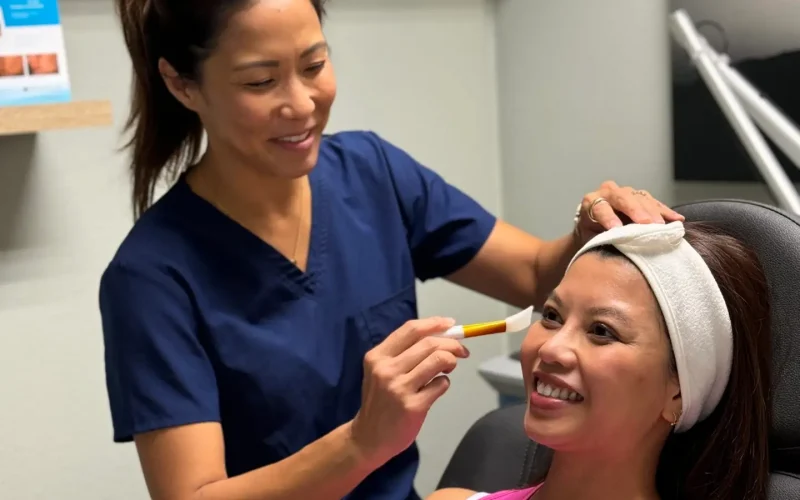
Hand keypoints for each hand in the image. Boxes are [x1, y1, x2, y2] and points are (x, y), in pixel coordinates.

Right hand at [349, 317, 469, 466]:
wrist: (368, 437)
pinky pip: (441, 385)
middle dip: (452, 343)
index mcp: (377, 356)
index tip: (451, 324)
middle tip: (462, 351)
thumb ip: (403, 353)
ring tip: (449, 368)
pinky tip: (437, 388)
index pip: (410, 330)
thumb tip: (441, 335)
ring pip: (438, 360)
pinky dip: (445, 383)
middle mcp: (386, 369)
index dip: (434, 324)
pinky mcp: (413, 406)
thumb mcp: (380, 372)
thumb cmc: (379, 401)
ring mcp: (399, 388)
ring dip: (451, 360)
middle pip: (428, 344)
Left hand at [576, 181, 683, 243]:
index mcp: (590, 202)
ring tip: (663, 226)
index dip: (609, 217)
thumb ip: (599, 240)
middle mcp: (607, 192)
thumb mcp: (589, 239)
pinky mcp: (640, 196)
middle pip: (623, 198)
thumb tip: (615, 247)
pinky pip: (654, 202)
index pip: (600, 207)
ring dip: (653, 212)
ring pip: (641, 198)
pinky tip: (677, 219)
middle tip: (647, 224)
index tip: (616, 229)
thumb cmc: (590, 237)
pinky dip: (665, 211)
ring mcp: (625, 192)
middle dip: (636, 211)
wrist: (593, 229)